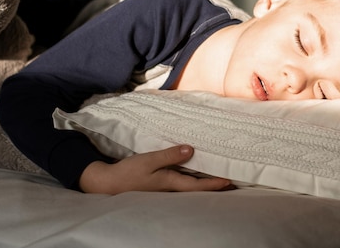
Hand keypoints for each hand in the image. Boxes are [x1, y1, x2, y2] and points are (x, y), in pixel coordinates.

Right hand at [79, 145, 230, 193]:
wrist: (107, 183)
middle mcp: (171, 188)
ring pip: (190, 186)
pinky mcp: (160, 185)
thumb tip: (191, 150)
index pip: (198, 186)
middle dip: (214, 186)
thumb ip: (170, 155)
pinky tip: (196, 174)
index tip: (230, 181)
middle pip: (197, 189)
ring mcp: (165, 188)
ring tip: (220, 177)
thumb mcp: (149, 160)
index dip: (215, 184)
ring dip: (205, 183)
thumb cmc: (128, 173)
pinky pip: (181, 182)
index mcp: (170, 183)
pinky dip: (192, 179)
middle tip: (232, 182)